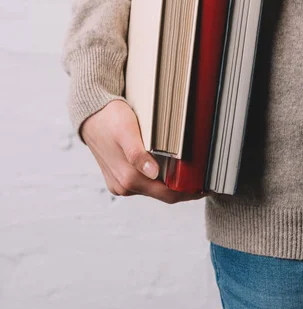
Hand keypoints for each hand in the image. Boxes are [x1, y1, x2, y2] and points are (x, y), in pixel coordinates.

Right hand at [81, 100, 206, 203]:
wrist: (90, 113)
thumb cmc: (109, 118)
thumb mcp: (126, 130)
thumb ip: (138, 153)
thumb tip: (152, 173)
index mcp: (128, 178)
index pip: (167, 194)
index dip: (188, 193)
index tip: (206, 187)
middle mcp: (124, 186)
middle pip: (162, 193)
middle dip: (183, 188)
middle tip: (204, 178)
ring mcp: (120, 183)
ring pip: (153, 188)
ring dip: (171, 183)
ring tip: (190, 171)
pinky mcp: (118, 177)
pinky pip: (144, 183)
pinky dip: (159, 178)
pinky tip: (169, 167)